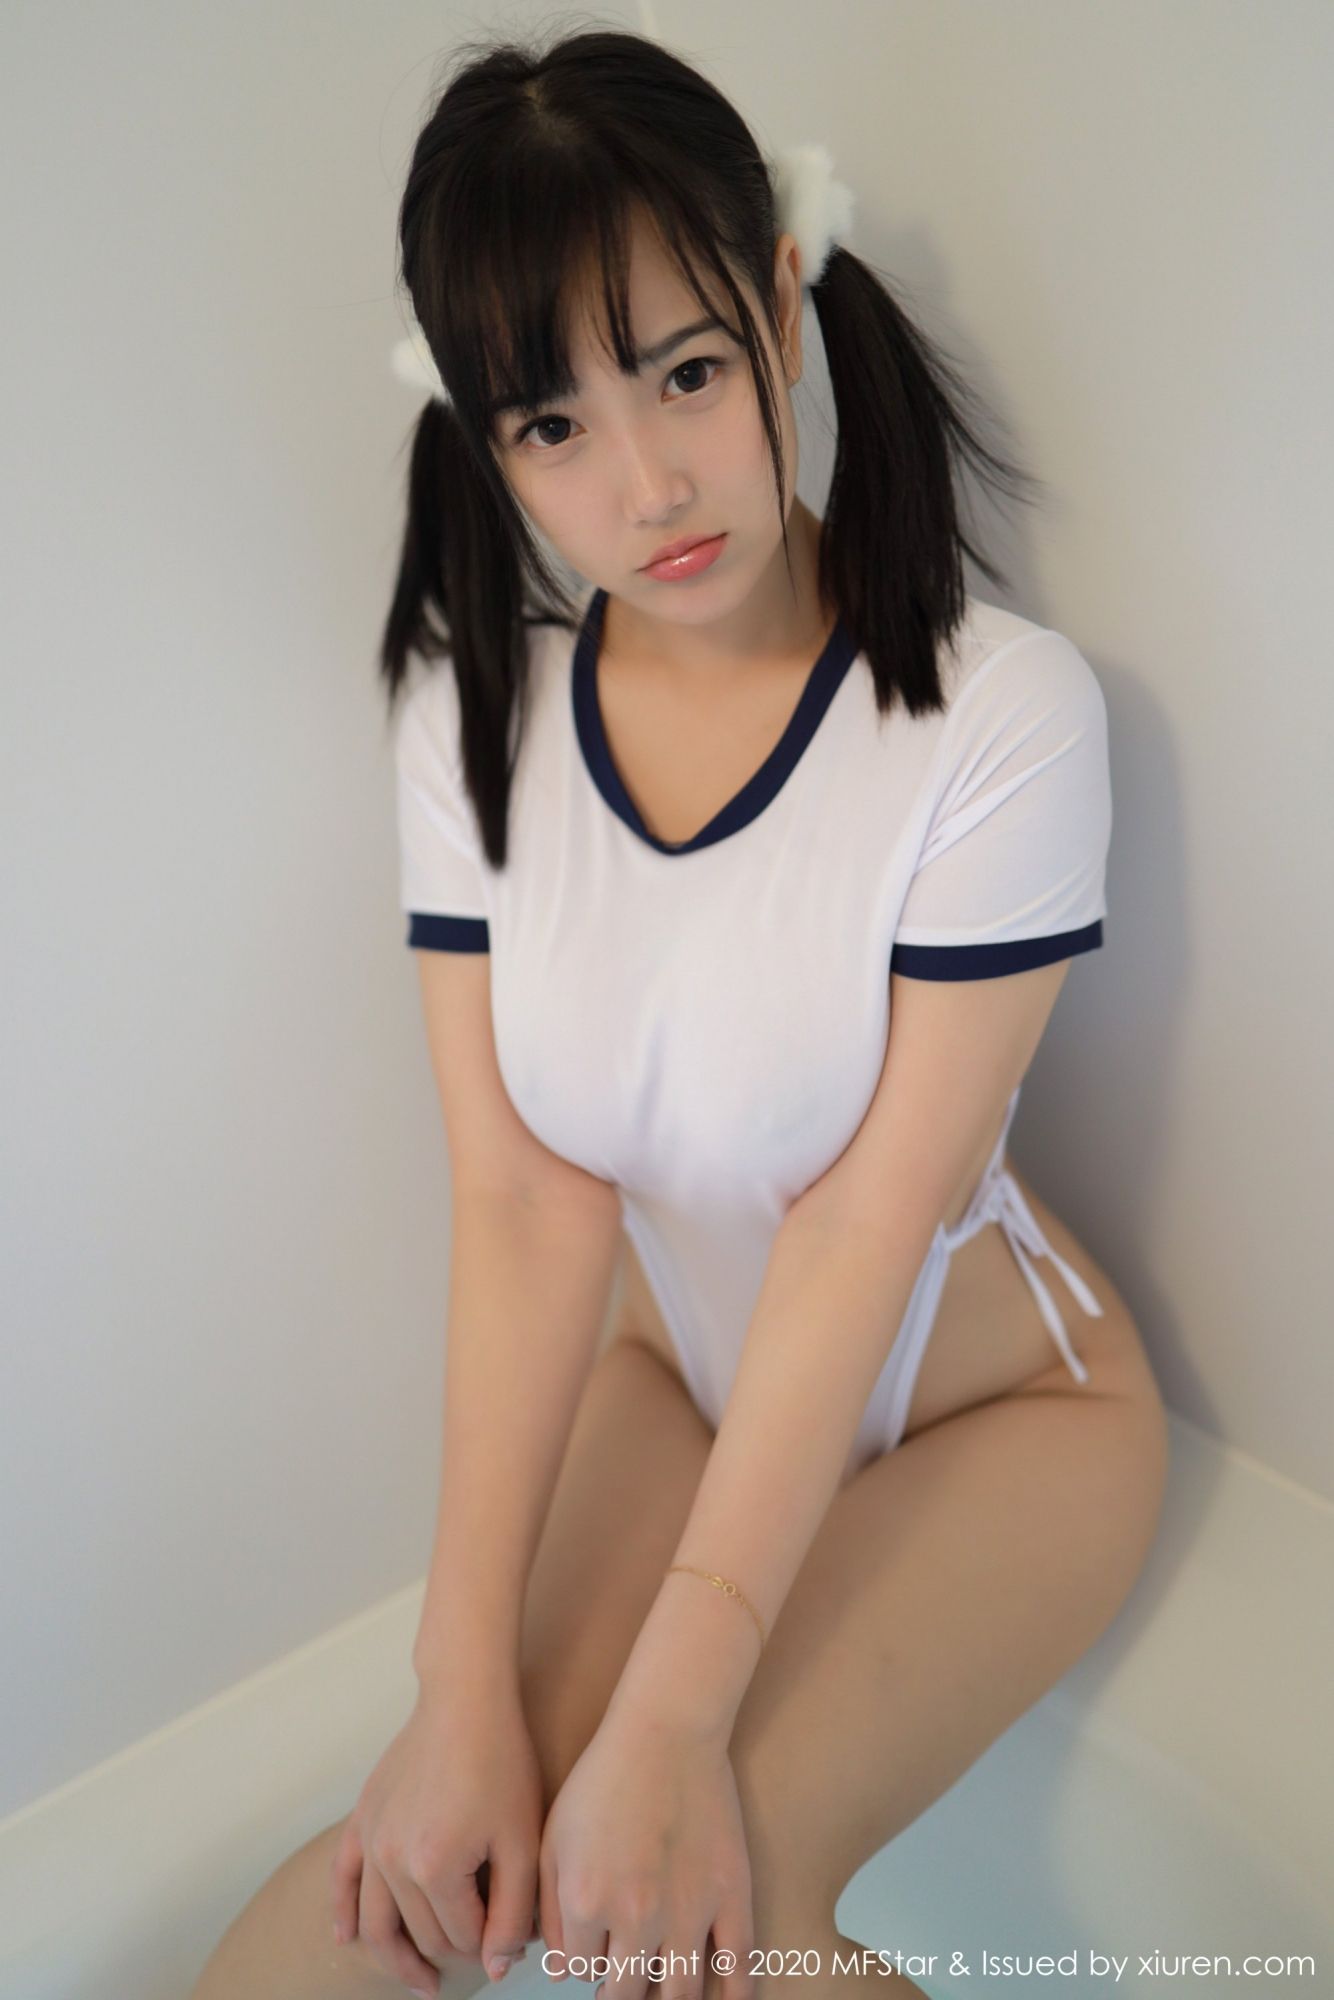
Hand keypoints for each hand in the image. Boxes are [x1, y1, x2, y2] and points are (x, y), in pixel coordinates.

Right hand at [329, 1678, 542, 1992]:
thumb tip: (496, 1966)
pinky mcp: (362, 1818)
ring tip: (421, 1982)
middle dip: (454, 1949)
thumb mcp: (522, 1840)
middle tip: (481, 1953)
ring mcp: (371, 1839)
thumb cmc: (501, 1763)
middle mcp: (392, 1861)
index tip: (515, 1936)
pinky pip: (342, 1878)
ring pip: (375, 1922)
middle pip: (421, 1933)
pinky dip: (342, 1912)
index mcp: (434, 1869)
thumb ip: (512, 1911)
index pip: (463, 1938)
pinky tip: (346, 1938)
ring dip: (396, 1958)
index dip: (492, 1944)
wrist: (465, 1700)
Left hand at [537, 1701, 755, 1999]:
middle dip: (620, 1990)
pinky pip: (738, 1964)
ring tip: (661, 1989)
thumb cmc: (603, 1779)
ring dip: (666, 1999)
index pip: (579, 1969)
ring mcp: (689, 1911)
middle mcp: (636, 1919)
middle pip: (626, 1991)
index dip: (583, 1961)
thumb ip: (548, 1912)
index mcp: (586, 1905)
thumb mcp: (553, 1839)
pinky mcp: (731, 1895)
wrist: (665, 1732)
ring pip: (678, 1991)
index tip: (592, 1950)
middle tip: (624, 1978)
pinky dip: (735, 1996)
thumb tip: (561, 1971)